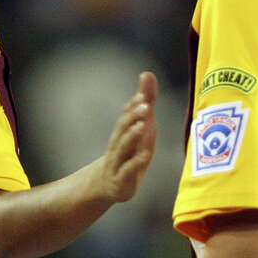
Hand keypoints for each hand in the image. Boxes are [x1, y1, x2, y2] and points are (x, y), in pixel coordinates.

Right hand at [98, 71, 157, 202]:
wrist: (110, 184)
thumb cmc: (130, 150)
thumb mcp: (141, 125)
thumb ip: (146, 101)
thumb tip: (147, 73)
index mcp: (124, 131)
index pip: (127, 116)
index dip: (134, 105)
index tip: (143, 95)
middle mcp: (119, 144)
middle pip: (123, 129)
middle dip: (133, 117)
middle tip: (146, 105)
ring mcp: (119, 162)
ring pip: (123, 148)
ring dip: (132, 136)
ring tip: (144, 126)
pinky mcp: (123, 180)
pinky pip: (128, 170)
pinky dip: (136, 163)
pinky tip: (146, 155)